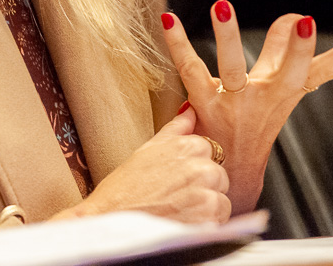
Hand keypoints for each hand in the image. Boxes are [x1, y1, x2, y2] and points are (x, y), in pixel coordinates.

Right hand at [58, 105, 231, 223]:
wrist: (111, 220)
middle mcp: (199, 165)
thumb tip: (190, 109)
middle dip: (203, 187)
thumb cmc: (125, 189)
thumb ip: (175, 128)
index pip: (209, 151)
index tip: (176, 179)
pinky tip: (184, 222)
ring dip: (206, 207)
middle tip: (175, 197)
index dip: (193, 168)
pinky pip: (221, 218)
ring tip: (178, 211)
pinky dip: (207, 223)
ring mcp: (206, 191)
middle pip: (218, 175)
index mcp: (186, 145)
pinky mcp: (209, 216)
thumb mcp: (148, 149)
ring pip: (221, 198)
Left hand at [160, 4, 332, 214]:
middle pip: (286, 70)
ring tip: (222, 6)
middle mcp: (264, 96)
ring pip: (233, 66)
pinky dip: (177, 43)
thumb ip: (284, 54)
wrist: (227, 175)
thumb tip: (297, 18)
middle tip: (305, 22)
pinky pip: (189, 69)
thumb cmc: (253, 124)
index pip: (319, 73)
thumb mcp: (277, 91)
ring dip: (229, 35)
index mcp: (284, 93)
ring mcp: (234, 102)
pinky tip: (169, 19)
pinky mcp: (203, 104)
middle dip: (297, 47)